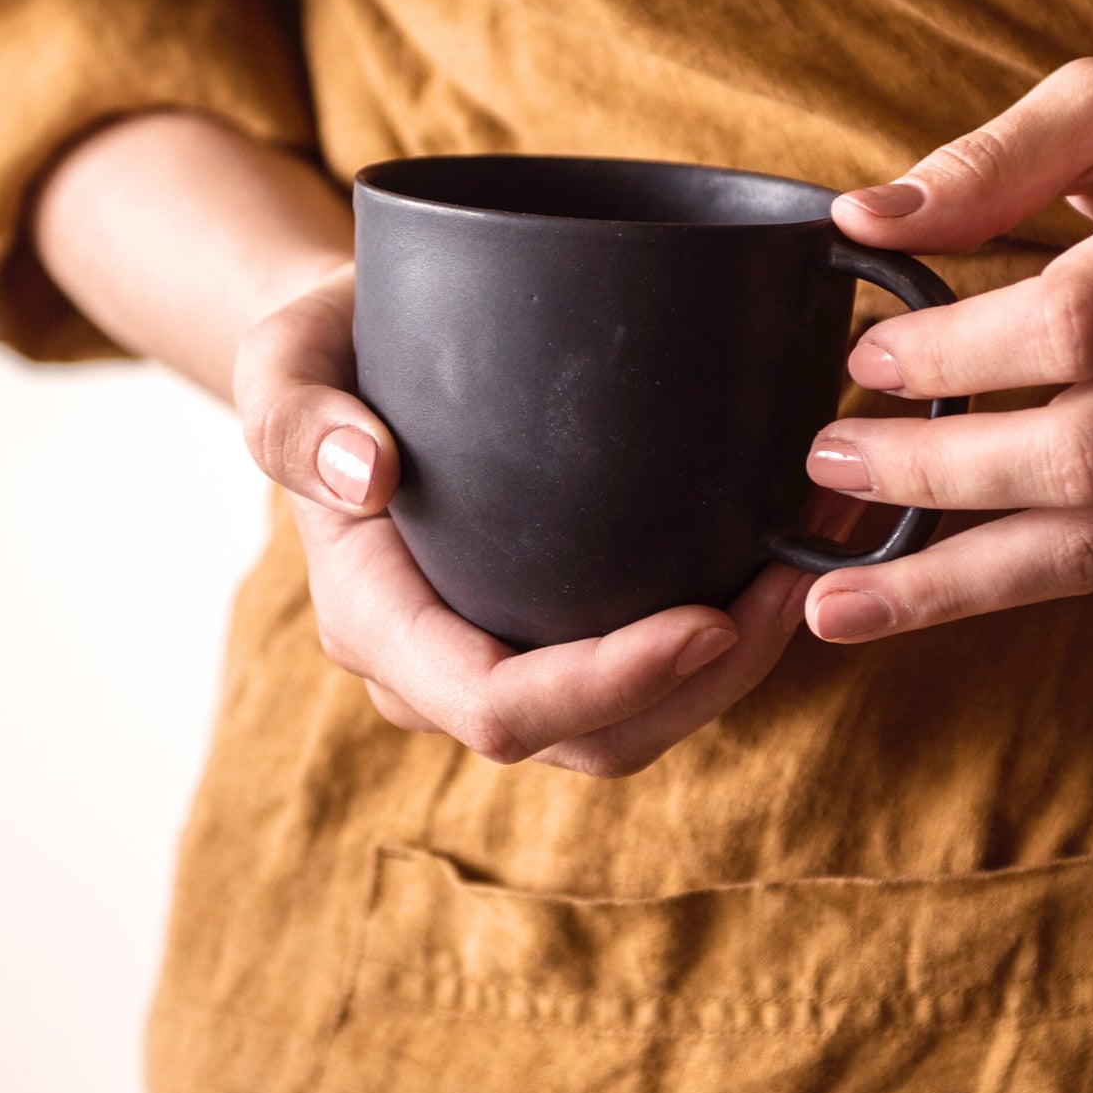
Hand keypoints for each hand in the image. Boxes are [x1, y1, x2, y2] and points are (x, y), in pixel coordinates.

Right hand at [235, 263, 819, 775]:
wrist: (351, 352)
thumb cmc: (325, 351)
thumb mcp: (282, 357)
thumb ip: (295, 413)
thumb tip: (366, 475)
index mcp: (376, 624)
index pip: (498, 706)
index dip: (610, 686)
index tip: (711, 617)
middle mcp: (436, 671)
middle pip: (590, 742)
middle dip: (707, 688)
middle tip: (795, 586)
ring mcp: (497, 658)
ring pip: (632, 729)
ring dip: (732, 674)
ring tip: (811, 573)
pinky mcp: (549, 628)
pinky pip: (642, 678)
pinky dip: (724, 640)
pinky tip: (785, 559)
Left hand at [802, 57, 1092, 643]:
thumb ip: (993, 161)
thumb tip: (862, 220)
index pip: (1079, 319)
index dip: (958, 351)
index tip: (867, 356)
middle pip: (1090, 454)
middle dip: (940, 473)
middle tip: (826, 460)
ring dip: (957, 583)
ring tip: (834, 605)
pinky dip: (1005, 584)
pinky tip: (917, 593)